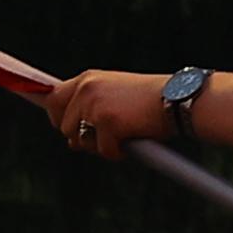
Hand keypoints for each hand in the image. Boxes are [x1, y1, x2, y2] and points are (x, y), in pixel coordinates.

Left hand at [47, 70, 175, 159]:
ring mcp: (94, 106)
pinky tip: (134, 138)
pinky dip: (118, 152)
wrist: (177, 98)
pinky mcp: (106, 123)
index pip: (54, 97)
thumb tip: (71, 140)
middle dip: (78, 136)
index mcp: (88, 79)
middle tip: (103, 138)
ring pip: (80, 141)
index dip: (56, 115)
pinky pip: (104, 150)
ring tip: (124, 134)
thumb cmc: (150, 101)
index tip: (58, 124)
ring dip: (100, 145)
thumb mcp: (115, 96)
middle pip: (62, 125)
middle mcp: (86, 89)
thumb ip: (91, 109)